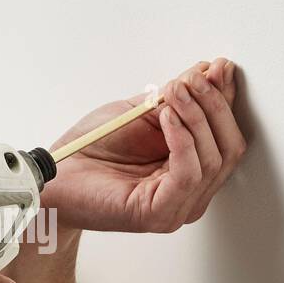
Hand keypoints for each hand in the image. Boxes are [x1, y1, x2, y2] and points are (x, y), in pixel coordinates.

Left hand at [40, 57, 245, 232]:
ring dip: (196, 117)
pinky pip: (188, 174)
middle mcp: (191, 193)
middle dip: (215, 106)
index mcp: (191, 169)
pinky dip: (183, 141)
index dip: (225, 99)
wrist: (54, 175)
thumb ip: (179, 97)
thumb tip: (213, 70)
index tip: (220, 67)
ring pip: (213, 160)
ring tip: (174, 93)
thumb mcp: (143, 112)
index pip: (226, 135)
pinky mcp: (160, 215)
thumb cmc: (92, 149)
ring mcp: (178, 208)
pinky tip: (167, 117)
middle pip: (229, 148)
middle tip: (193, 79)